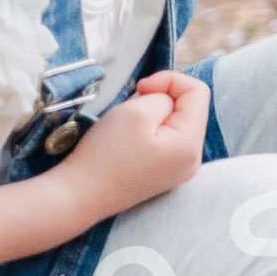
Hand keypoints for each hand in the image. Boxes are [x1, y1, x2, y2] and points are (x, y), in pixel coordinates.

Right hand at [58, 70, 207, 219]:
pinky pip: (165, 140)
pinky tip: (128, 138)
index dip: (169, 80)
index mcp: (191, 144)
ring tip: (127, 125)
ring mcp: (178, 170)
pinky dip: (148, 130)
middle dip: (161, 98)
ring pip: (175, 123)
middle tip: (131, 107)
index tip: (140, 88)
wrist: (78, 195)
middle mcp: (192, 160)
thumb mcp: (136, 111)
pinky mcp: (163, 174)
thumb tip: (168, 101)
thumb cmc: (105, 153)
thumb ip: (162, 98)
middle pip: (189, 108)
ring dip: (152, 114)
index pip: (198, 92)